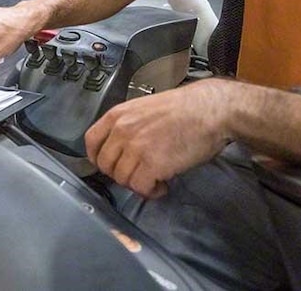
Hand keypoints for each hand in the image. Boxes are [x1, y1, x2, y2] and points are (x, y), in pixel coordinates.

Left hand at [85, 79, 232, 197]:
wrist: (209, 109)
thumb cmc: (184, 108)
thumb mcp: (144, 109)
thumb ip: (127, 126)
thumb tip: (120, 149)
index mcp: (117, 115)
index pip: (91, 141)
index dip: (97, 157)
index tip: (109, 165)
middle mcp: (121, 131)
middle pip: (105, 164)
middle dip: (120, 174)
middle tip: (138, 174)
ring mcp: (136, 148)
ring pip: (121, 178)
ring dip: (137, 184)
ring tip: (154, 180)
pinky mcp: (152, 164)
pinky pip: (140, 187)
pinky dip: (150, 191)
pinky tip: (161, 185)